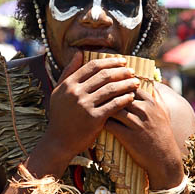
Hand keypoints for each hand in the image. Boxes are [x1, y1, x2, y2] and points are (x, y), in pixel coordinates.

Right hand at [44, 51, 139, 165]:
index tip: (122, 61)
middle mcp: (76, 92)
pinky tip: (131, 96)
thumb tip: (79, 52)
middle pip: (104, 75)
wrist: (59, 141)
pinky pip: (114, 105)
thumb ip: (69, 71)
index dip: (110, 61)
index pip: (93, 66)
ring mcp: (85, 105)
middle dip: (121, 71)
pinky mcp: (94, 119)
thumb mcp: (59, 91)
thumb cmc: (60, 115)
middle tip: (132, 71)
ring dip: (126, 84)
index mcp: (68, 84)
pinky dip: (124, 99)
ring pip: (111, 89)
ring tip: (136, 82)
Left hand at [105, 87, 183, 188]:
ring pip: (114, 108)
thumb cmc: (163, 134)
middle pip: (120, 94)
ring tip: (93, 106)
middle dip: (107, 93)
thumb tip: (150, 82)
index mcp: (151, 103)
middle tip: (95, 94)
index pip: (130, 86)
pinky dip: (102, 121)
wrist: (165, 159)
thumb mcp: (164, 112)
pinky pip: (110, 125)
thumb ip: (157, 96)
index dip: (118, 85)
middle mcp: (144, 111)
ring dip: (103, 106)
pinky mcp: (128, 137)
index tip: (107, 86)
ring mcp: (136, 124)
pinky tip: (95, 120)